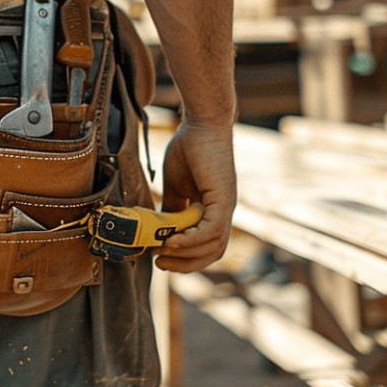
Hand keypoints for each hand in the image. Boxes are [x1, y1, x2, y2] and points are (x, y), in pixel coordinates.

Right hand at [153, 123, 235, 273]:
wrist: (201, 123)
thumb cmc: (189, 148)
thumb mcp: (176, 185)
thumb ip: (172, 207)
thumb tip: (160, 228)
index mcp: (214, 209)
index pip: (206, 245)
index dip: (185, 257)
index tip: (160, 257)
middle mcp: (224, 212)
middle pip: (213, 253)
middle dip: (186, 264)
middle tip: (160, 263)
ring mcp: (226, 206)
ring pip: (214, 246)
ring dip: (187, 255)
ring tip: (162, 252)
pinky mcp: (223, 199)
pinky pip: (211, 230)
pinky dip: (192, 240)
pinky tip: (172, 241)